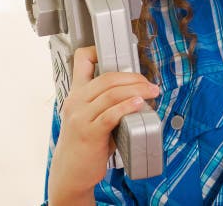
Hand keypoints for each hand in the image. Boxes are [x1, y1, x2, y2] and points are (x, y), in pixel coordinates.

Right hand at [47, 46, 159, 204]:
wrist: (70, 173)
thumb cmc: (84, 144)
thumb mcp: (89, 116)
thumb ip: (104, 102)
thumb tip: (134, 91)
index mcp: (76, 93)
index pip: (81, 60)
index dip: (98, 51)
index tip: (121, 55)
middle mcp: (76, 101)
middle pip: (107, 77)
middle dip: (133, 77)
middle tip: (149, 84)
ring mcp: (81, 117)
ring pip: (112, 93)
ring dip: (137, 90)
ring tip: (152, 92)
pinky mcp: (90, 133)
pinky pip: (111, 114)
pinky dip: (128, 106)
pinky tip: (139, 104)